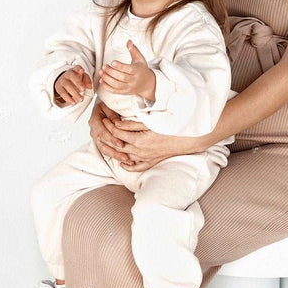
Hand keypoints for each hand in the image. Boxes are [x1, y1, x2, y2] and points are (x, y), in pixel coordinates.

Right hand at [53, 66, 92, 105]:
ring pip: (67, 85)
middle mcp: (67, 74)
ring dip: (75, 93)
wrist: (63, 82)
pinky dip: (68, 98)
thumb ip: (87, 81)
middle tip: (83, 90)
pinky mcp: (58, 88)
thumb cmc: (76, 80)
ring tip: (81, 99)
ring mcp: (62, 80)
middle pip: (72, 76)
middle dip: (78, 83)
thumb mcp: (82, 78)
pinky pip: (62, 93)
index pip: (77, 67)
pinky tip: (74, 102)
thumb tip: (90, 87)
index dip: (79, 69)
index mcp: (75, 70)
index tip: (82, 71)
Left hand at [89, 103, 204, 170]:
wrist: (185, 139)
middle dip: (108, 137)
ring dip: (115, 151)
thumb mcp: (149, 122)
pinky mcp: (151, 162)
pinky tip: (122, 162)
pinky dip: (128, 166)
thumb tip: (116, 123)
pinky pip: (137, 167)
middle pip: (118, 146)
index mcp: (138, 140)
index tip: (104, 120)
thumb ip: (131, 124)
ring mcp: (145, 158)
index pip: (118, 133)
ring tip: (108, 144)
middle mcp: (140, 151)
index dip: (109, 126)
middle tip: (102, 130)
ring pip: (125, 156)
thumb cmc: (169, 127)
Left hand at [99, 41, 155, 100]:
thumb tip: (128, 41)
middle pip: (121, 77)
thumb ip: (134, 50)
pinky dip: (107, 87)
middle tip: (103, 66)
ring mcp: (129, 88)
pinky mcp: (124, 92)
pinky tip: (102, 80)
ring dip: (107, 79)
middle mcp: (134, 80)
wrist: (147, 84)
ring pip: (117, 85)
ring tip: (101, 72)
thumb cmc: (142, 69)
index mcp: (138, 71)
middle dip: (111, 72)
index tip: (112, 62)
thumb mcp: (140, 59)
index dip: (120, 66)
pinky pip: (114, 91)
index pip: (128, 69)